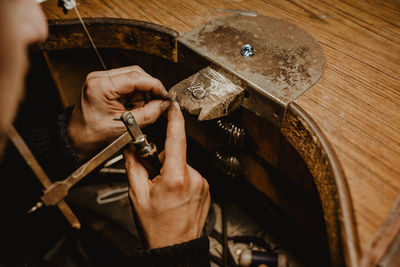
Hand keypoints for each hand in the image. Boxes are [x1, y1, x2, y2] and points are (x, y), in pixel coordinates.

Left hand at [68, 66, 169, 159]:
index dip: (155, 86)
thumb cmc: (93, 135)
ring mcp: (101, 79)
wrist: (77, 140)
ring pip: (133, 78)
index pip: (137, 77)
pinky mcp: (104, 83)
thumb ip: (148, 114)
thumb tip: (164, 105)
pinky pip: (127, 83)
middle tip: (156, 103)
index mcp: (102, 85)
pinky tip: (131, 107)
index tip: (165, 96)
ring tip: (137, 110)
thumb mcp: (126, 127)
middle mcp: (100, 77)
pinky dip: (134, 95)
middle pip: (136, 74)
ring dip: (141, 93)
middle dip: (149, 90)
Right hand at [124, 102, 210, 248]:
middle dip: (163, 159)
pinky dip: (182, 180)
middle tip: (153, 177)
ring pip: (183, 166)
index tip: (173, 107)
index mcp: (176, 178)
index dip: (175, 119)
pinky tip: (174, 196)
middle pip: (176, 154)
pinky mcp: (207, 190)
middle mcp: (194, 178)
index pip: (177, 139)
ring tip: (165, 192)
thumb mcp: (138, 195)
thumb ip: (134, 165)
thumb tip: (132, 147)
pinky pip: (191, 176)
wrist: (174, 248)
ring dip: (172, 171)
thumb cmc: (157, 227)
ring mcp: (203, 185)